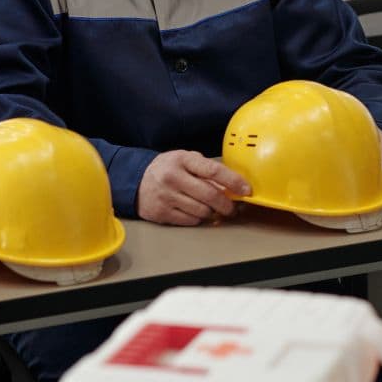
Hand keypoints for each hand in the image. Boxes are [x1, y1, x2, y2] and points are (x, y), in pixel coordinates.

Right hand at [138, 150, 252, 225]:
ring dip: (212, 212)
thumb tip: (232, 186)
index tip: (246, 190)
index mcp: (182, 160)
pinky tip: (195, 211)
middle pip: (210, 195)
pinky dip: (197, 218)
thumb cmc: (168, 168)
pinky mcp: (161, 212)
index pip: (213, 170)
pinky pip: (189, 221)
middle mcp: (173, 177)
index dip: (234, 181)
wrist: (135, 180)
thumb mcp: (185, 160)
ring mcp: (166, 196)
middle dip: (227, 205)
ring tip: (211, 208)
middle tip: (233, 208)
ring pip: (201, 211)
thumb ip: (206, 170)